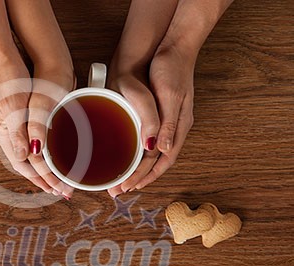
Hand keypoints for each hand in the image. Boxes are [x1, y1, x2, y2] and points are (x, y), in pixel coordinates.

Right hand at [0, 56, 74, 197]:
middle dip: (42, 179)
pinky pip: (32, 143)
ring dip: (42, 169)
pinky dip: (42, 154)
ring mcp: (13, 125)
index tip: (55, 189)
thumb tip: (25, 155)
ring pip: (29, 156)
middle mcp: (7, 133)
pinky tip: (49, 154)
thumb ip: (18, 132)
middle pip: (25, 164)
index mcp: (4, 133)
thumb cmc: (7, 79)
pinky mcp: (20, 117)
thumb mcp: (12, 105)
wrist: (4, 58)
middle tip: (60, 191)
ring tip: (56, 179)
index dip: (40, 178)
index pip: (23, 164)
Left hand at [107, 43, 194, 195]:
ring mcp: (164, 122)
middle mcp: (172, 128)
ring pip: (150, 155)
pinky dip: (136, 154)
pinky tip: (125, 155)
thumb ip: (166, 123)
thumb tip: (159, 149)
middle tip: (117, 190)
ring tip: (120, 179)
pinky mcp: (155, 114)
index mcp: (177, 127)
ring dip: (136, 169)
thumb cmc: (171, 69)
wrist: (170, 47)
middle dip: (138, 178)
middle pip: (155, 163)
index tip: (127, 188)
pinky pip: (146, 142)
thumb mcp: (169, 96)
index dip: (145, 177)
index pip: (162, 162)